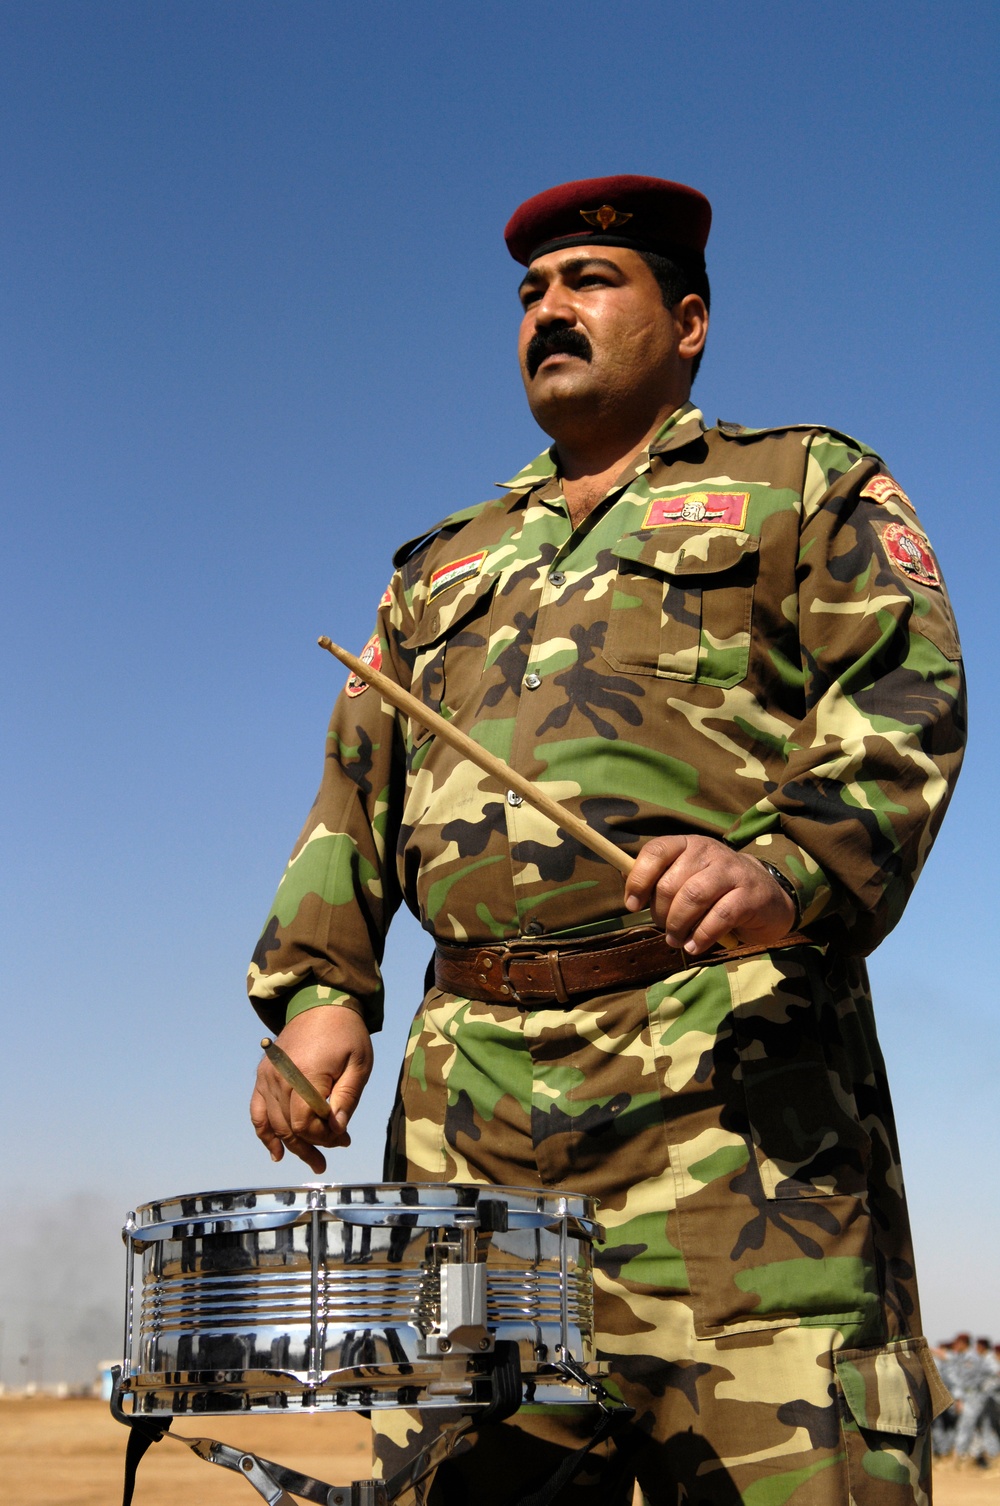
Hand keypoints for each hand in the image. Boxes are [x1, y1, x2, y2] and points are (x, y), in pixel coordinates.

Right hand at [250, 1007, 373, 1173]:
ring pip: (274, 1124)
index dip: (323, 1138)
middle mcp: (280, 1077)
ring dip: (291, 1146)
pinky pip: (257, 1111)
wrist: (321, 1002)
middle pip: (289, 1127)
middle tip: (326, 1160)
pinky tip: (277, 1152)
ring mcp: (268, 1076)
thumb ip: (346, 1099)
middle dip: (310, 1147)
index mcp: (305, 1074)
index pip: (306, 1123)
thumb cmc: (346, 1034)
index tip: (342, 1139)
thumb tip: (336, 1130)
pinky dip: (265, 1133)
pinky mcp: (263, 1075)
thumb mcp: (359, 1064)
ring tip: (312, 1161)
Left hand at [624, 835, 795, 956]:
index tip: (632, 905)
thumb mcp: (688, 876)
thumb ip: (659, 879)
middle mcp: (709, 852)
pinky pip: (719, 917)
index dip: (639, 879)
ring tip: (676, 941)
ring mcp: (732, 871)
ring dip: (678, 925)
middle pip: (671, 883)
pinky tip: (695, 946)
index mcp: (688, 844)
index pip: (656, 851)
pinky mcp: (750, 896)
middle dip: (661, 913)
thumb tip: (626, 885)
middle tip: (665, 930)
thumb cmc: (717, 890)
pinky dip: (702, 936)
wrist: (768, 897)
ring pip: (693, 897)